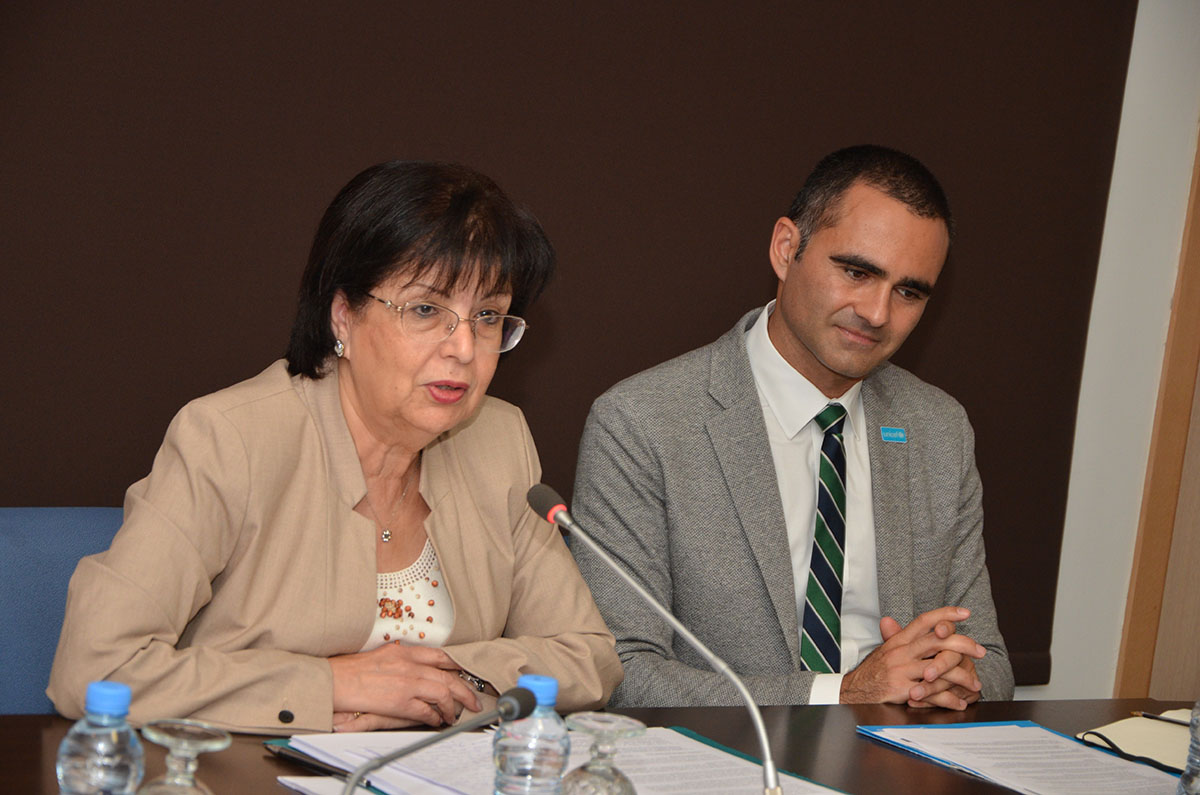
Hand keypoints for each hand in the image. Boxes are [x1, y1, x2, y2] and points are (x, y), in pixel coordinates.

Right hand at [329, 643, 481, 728]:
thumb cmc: (351, 670)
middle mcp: (409, 664)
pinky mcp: (400, 702)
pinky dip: (435, 717)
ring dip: (452, 706)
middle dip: (464, 689)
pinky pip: (426, 711)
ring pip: (443, 693)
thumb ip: (401, 659)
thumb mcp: (381, 654)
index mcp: (404, 651)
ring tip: (454, 714)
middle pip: (448, 676)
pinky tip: (436, 721)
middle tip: (472, 699)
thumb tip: (415, 668)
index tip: (466, 673)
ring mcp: (407, 683)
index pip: (440, 655)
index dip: (457, 665)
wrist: (334, 680)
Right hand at [840, 606, 985, 706]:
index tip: (965, 613)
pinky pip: (932, 694)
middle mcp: (902, 651)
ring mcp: (903, 670)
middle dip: (964, 645)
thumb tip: (892, 620)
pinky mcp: (904, 689)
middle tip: (980, 651)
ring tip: (975, 684)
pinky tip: (959, 702)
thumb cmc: (873, 670)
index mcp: (900, 639)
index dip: (946, 614)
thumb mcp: (885, 648)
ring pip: (939, 669)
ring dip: (962, 677)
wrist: (855, 690)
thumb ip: (895, 635)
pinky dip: (949, 699)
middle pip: (937, 641)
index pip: (925, 621)